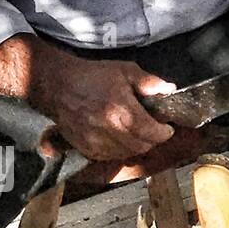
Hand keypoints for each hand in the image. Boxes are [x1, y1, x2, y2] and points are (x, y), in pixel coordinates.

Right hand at [29, 49, 176, 161]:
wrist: (58, 86)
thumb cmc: (94, 76)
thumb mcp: (125, 71)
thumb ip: (149, 82)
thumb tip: (170, 90)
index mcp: (121, 109)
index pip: (151, 132)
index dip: (164, 133)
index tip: (168, 128)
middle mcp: (109, 129)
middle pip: (141, 146)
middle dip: (153, 140)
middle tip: (154, 131)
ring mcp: (95, 141)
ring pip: (126, 154)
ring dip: (137, 146)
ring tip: (139, 134)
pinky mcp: (85, 147)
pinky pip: (109, 157)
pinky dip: (120, 151)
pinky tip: (121, 139)